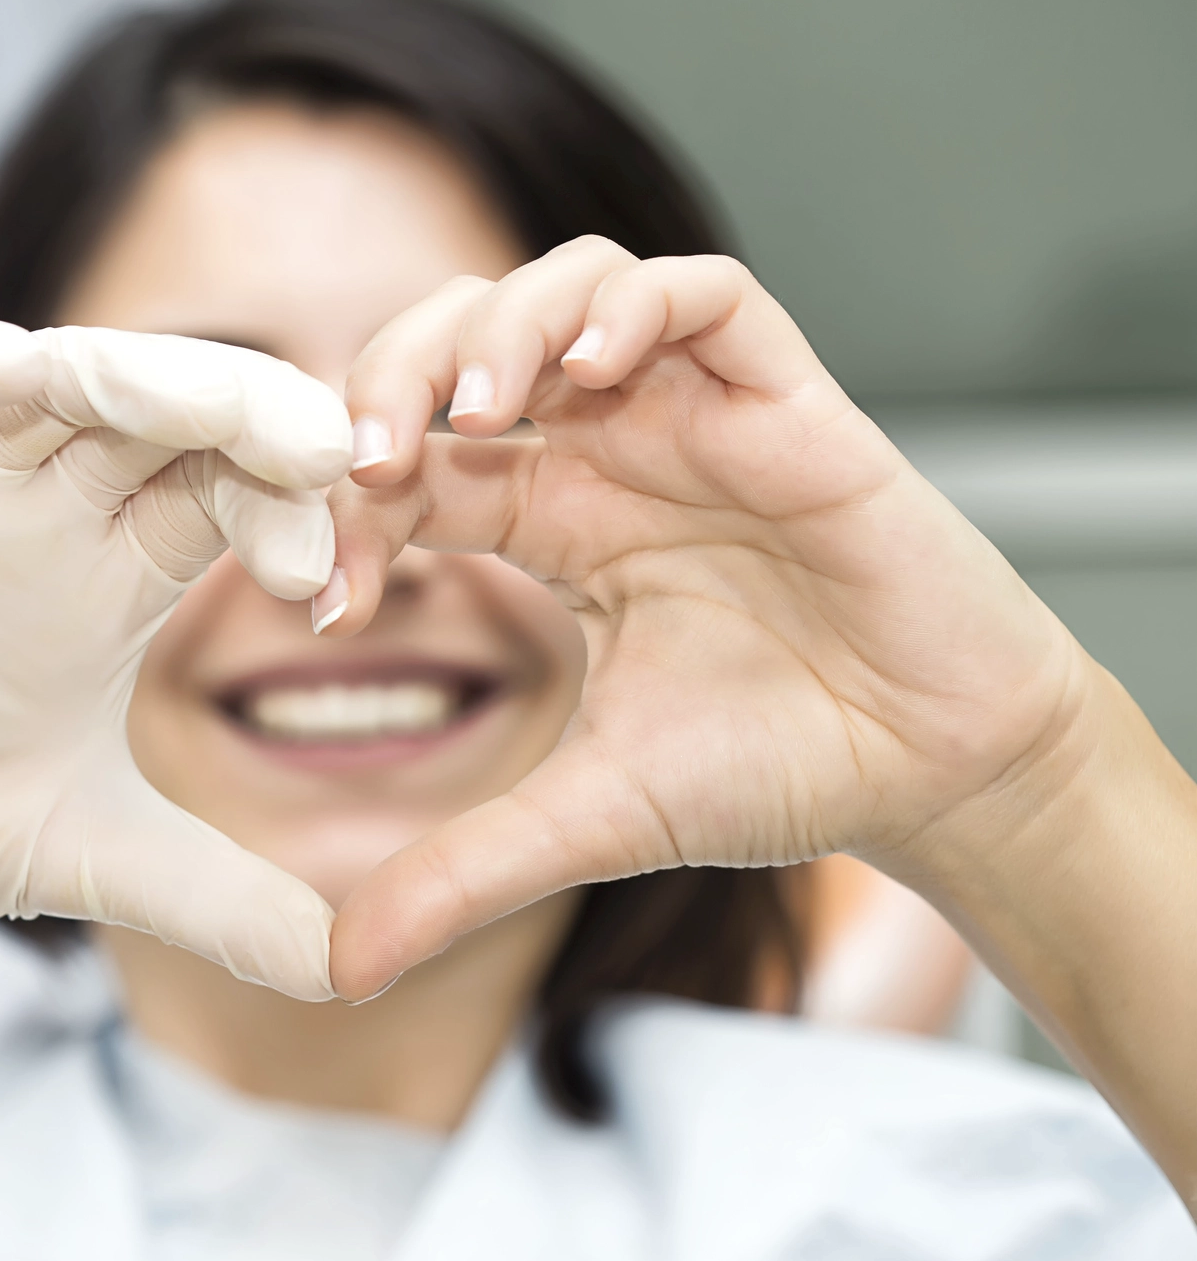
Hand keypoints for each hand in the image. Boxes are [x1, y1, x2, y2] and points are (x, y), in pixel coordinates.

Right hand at [0, 321, 351, 999]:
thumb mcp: (83, 857)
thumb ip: (220, 902)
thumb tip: (356, 977)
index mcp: (111, 577)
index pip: (231, 498)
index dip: (294, 517)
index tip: (332, 586)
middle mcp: (45, 510)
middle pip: (173, 419)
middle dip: (255, 422)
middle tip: (331, 457)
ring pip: (64, 380)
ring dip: (148, 378)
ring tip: (227, 412)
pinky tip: (26, 375)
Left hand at [322, 239, 1092, 1000]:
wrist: (934, 772)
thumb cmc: (777, 769)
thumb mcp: (586, 821)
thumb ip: (461, 874)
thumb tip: (339, 971)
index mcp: (549, 523)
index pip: (411, 466)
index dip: (348, 505)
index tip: (326, 596)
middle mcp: (608, 452)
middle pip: (463, 343)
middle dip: (392, 376)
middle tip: (366, 456)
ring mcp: (693, 415)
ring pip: (568, 289)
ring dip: (500, 326)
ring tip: (472, 411)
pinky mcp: (786, 400)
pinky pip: (703, 293)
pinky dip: (633, 305)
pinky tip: (591, 370)